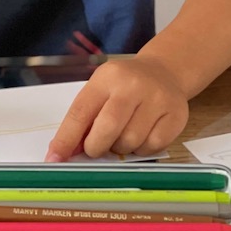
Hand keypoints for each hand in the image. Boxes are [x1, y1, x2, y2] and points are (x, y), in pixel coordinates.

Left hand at [45, 55, 188, 161]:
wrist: (163, 71)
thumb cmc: (123, 86)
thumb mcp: (100, 90)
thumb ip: (83, 119)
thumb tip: (64, 153)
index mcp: (106, 78)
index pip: (81, 112)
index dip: (66, 139)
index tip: (54, 159)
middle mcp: (132, 85)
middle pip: (107, 128)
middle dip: (96, 147)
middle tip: (95, 149)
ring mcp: (157, 99)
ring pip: (130, 142)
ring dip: (121, 149)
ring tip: (122, 136)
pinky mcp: (176, 114)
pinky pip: (152, 147)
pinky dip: (142, 150)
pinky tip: (141, 136)